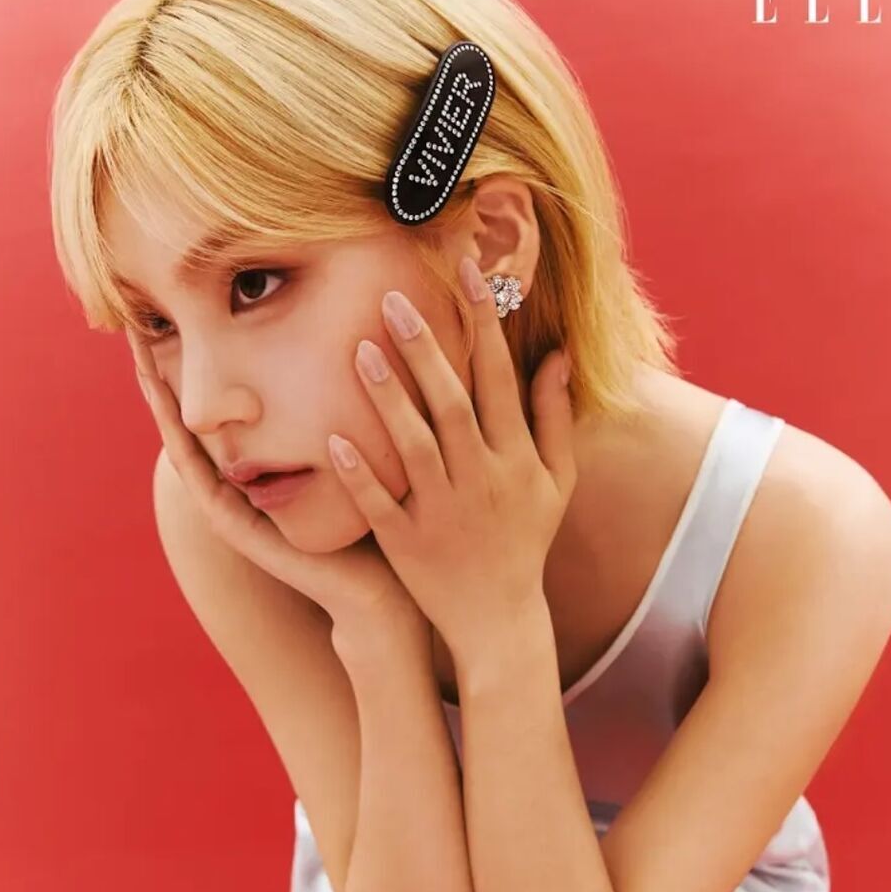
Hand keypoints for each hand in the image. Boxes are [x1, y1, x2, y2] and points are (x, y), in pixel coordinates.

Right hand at [128, 336, 423, 641]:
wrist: (381, 590)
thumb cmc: (381, 521)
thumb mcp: (361, 453)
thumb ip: (349, 414)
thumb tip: (365, 348)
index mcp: (264, 465)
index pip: (222, 404)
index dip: (198, 362)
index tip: (181, 311)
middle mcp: (240, 482)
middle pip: (190, 417)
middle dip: (163, 371)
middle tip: (135, 322)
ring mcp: (232, 506)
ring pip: (183, 442)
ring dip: (158, 400)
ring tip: (136, 356)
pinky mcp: (235, 528)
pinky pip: (199, 477)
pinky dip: (179, 443)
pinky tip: (166, 410)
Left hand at [326, 255, 576, 664]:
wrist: (499, 619)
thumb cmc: (525, 540)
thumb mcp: (556, 481)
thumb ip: (555, 417)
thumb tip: (557, 354)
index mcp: (516, 459)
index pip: (498, 379)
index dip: (483, 323)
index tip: (465, 272)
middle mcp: (482, 480)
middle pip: (452, 404)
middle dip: (426, 350)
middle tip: (393, 299)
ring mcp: (442, 513)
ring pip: (414, 448)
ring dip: (388, 400)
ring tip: (360, 351)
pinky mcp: (407, 543)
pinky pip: (380, 505)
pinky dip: (361, 474)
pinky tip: (333, 441)